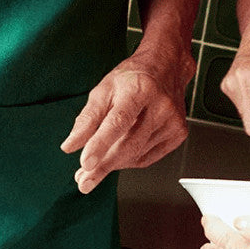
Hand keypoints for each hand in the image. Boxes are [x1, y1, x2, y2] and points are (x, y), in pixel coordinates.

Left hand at [62, 45, 192, 193]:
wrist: (166, 68)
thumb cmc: (133, 78)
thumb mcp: (103, 90)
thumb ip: (86, 119)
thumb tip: (71, 145)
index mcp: (139, 89)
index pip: (118, 121)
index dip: (100, 144)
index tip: (86, 164)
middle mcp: (160, 105)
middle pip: (129, 144)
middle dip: (103, 166)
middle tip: (83, 180)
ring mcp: (172, 121)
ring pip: (137, 155)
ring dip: (114, 164)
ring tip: (96, 165)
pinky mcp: (178, 133)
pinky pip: (148, 158)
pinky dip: (130, 161)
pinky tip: (120, 154)